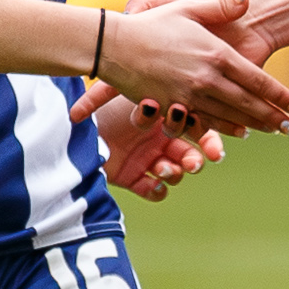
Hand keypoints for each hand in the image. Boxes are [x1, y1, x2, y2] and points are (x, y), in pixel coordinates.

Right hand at [70, 0, 288, 132]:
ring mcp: (190, 96)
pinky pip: (206, 122)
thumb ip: (222, 6)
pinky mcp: (173, 107)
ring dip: (255, 125)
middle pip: (249, 104)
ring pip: (230, 116)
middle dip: (274, 117)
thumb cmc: (152, 24)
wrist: (114, 45)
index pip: (258, 81)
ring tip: (274, 130)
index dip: (280, 96)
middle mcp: (207, 79)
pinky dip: (226, 129)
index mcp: (216, 54)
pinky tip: (240, 133)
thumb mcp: (188, 8)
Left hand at [95, 93, 225, 202]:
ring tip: (164, 168)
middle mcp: (159, 141)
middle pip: (189, 155)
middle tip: (192, 163)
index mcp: (165, 119)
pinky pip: (154, 191)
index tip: (215, 152)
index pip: (196, 131)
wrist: (73, 128)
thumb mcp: (131, 97)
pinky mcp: (133, 179)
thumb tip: (185, 102)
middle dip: (194, 161)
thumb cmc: (104, 107)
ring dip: (174, 173)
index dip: (209, 143)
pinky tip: (154, 184)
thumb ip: (156, 99)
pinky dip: (157, 190)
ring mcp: (147, 161)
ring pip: (174, 173)